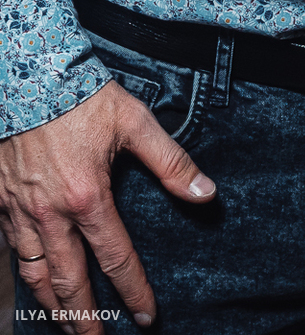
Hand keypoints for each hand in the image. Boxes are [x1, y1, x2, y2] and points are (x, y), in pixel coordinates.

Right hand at [0, 78, 215, 326]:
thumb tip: (205, 192)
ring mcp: (19, 212)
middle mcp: (51, 215)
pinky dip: (23, 273)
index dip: (134, 292)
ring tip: (64, 326)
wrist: (26, 75)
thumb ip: (171, 161)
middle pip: (68, 283)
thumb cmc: (81, 96)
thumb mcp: (134, 121)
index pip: (117, 259)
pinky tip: (33, 281)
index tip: (147, 316)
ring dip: (51, 307)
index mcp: (88, 198)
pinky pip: (10, 250)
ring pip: (34, 275)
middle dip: (84, 319)